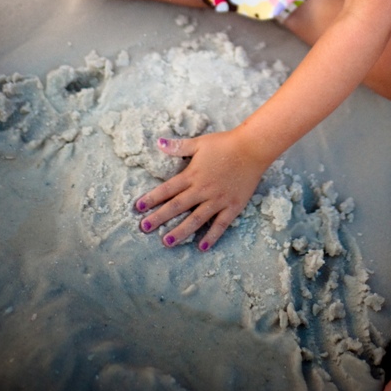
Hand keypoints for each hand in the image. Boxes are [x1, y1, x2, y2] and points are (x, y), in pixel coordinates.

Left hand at [135, 130, 267, 250]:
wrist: (252, 148)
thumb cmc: (225, 143)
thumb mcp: (199, 143)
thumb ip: (178, 146)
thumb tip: (158, 142)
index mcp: (192, 175)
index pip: (167, 189)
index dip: (152, 198)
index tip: (138, 208)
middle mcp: (202, 190)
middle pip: (177, 206)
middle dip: (159, 218)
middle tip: (144, 228)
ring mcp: (218, 200)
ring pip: (195, 219)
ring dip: (180, 231)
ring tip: (166, 242)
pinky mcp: (232, 206)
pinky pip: (220, 225)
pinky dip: (211, 236)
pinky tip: (202, 247)